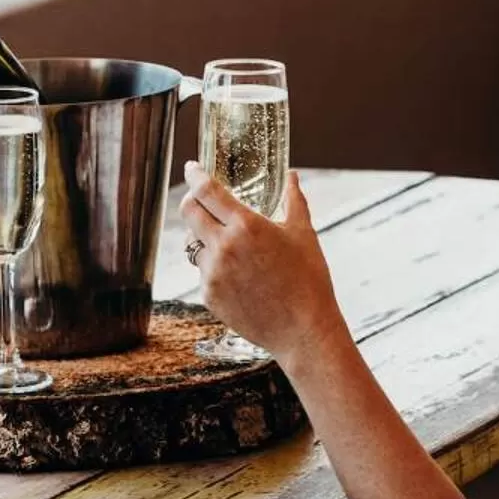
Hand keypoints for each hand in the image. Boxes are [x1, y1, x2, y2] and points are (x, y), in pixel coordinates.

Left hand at [181, 163, 344, 361]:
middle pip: (189, 212)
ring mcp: (212, 274)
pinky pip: (202, 271)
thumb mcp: (304, 233)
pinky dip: (212, 265)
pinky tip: (235, 271)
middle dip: (191, 200)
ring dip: (202, 234)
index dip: (195, 175)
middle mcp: (223, 247)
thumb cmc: (309, 280)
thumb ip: (294, 199)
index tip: (192, 167)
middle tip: (199, 197)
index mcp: (246, 226)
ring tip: (223, 238)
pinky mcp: (209, 296)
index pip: (207, 191)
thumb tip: (292, 176)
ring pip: (193, 243)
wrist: (304, 331)